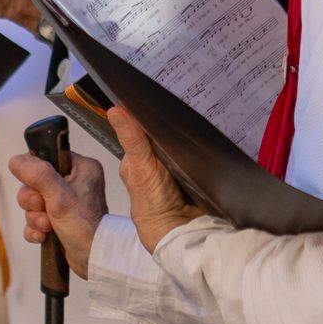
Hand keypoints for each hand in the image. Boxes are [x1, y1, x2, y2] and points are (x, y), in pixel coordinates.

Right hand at [9, 145, 108, 278]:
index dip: (35, 173)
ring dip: (35, 217)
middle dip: (34, 201)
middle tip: (44, 210)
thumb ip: (38, 176)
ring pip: (32, 202)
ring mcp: (64, 201)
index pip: (47, 157)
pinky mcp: (57, 219)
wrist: (93, 259)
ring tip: (48, 226)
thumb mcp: (59, 197)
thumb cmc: (85, 227)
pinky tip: (44, 236)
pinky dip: (35, 228)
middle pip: (34, 182)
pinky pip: (34, 218)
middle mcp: (73, 182)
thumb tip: (17, 160)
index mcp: (81, 168)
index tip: (38, 187)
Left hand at [109, 106, 204, 251]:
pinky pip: (195, 155)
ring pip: (179, 144)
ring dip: (188, 136)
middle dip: (173, 123)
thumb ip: (132, 139)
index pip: (142, 128)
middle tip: (186, 101)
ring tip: (199, 116)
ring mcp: (173, 168)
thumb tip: (115, 110)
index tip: (159, 92)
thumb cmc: (153, 204)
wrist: (179, 231)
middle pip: (162, 135)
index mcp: (136, 158)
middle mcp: (153, 162)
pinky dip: (200, 150)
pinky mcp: (191, 175)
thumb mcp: (141, 166)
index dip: (149, 113)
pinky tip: (207, 140)